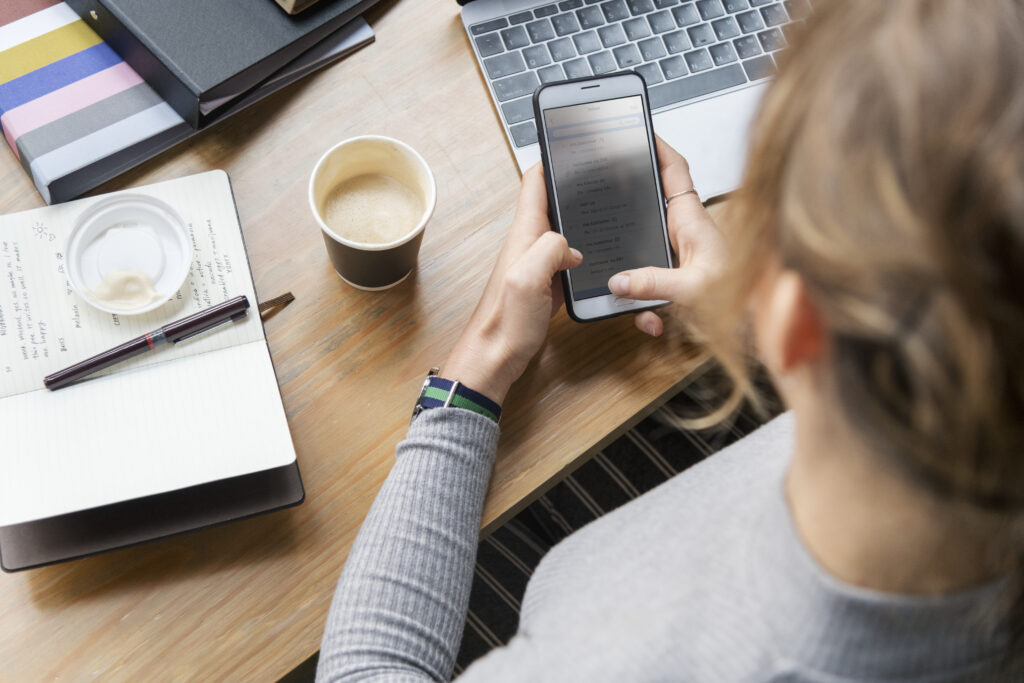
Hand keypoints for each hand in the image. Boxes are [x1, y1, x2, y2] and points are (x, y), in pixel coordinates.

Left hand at [444, 165, 581, 403]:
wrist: (494, 358)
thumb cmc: (504, 324)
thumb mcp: (526, 279)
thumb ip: (549, 249)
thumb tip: (571, 245)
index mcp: (524, 235)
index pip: (535, 184)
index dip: (552, 159)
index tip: (573, 142)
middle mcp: (530, 244)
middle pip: (553, 203)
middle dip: (575, 186)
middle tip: (604, 173)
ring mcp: (538, 264)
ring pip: (564, 231)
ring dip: (582, 219)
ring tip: (610, 207)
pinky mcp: (547, 285)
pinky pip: (569, 260)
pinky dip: (586, 253)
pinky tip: (603, 257)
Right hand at [607, 137, 725, 335]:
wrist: (760, 318)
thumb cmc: (742, 295)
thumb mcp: (692, 288)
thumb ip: (654, 283)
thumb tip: (619, 281)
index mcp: (692, 220)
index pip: (674, 170)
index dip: (657, 148)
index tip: (638, 133)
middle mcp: (686, 232)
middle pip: (651, 206)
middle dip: (628, 210)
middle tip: (605, 203)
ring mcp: (681, 254)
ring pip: (645, 251)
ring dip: (636, 279)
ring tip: (638, 302)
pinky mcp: (679, 276)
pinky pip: (651, 285)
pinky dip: (648, 306)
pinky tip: (653, 322)